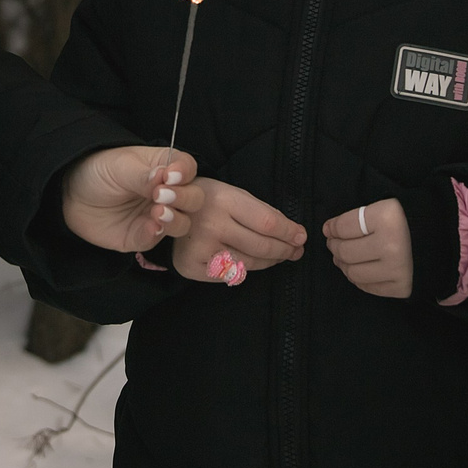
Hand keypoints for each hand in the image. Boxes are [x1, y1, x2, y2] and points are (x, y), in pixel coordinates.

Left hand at [62, 147, 208, 255]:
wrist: (70, 193)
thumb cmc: (98, 170)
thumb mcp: (120, 166)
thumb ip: (143, 174)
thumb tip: (165, 178)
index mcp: (165, 167)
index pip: (188, 168)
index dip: (185, 172)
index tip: (172, 176)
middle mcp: (167, 193)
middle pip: (194, 198)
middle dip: (184, 198)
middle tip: (162, 195)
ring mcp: (156, 216)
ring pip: (182, 223)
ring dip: (175, 219)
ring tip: (158, 212)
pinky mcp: (142, 237)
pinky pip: (155, 240)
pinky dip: (155, 234)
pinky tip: (150, 226)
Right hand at [173, 179, 307, 282]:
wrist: (167, 212)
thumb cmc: (206, 200)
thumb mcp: (231, 193)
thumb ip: (260, 211)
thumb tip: (293, 232)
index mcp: (224, 199)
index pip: (267, 222)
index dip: (288, 232)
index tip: (301, 237)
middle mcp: (212, 224)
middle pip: (261, 245)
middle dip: (285, 250)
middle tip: (296, 251)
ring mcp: (202, 248)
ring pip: (250, 262)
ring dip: (271, 261)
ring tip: (280, 256)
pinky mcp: (193, 266)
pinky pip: (231, 273)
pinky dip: (248, 269)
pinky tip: (255, 263)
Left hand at [323, 197, 411, 298]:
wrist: (444, 239)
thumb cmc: (409, 219)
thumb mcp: (385, 207)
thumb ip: (357, 218)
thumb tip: (329, 230)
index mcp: (387, 218)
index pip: (344, 227)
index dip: (332, 228)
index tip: (329, 229)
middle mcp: (391, 246)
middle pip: (346, 252)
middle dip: (334, 247)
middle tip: (334, 243)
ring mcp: (396, 270)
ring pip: (353, 273)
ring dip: (343, 265)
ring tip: (344, 257)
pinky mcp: (401, 288)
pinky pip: (368, 287)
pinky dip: (359, 278)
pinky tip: (360, 268)